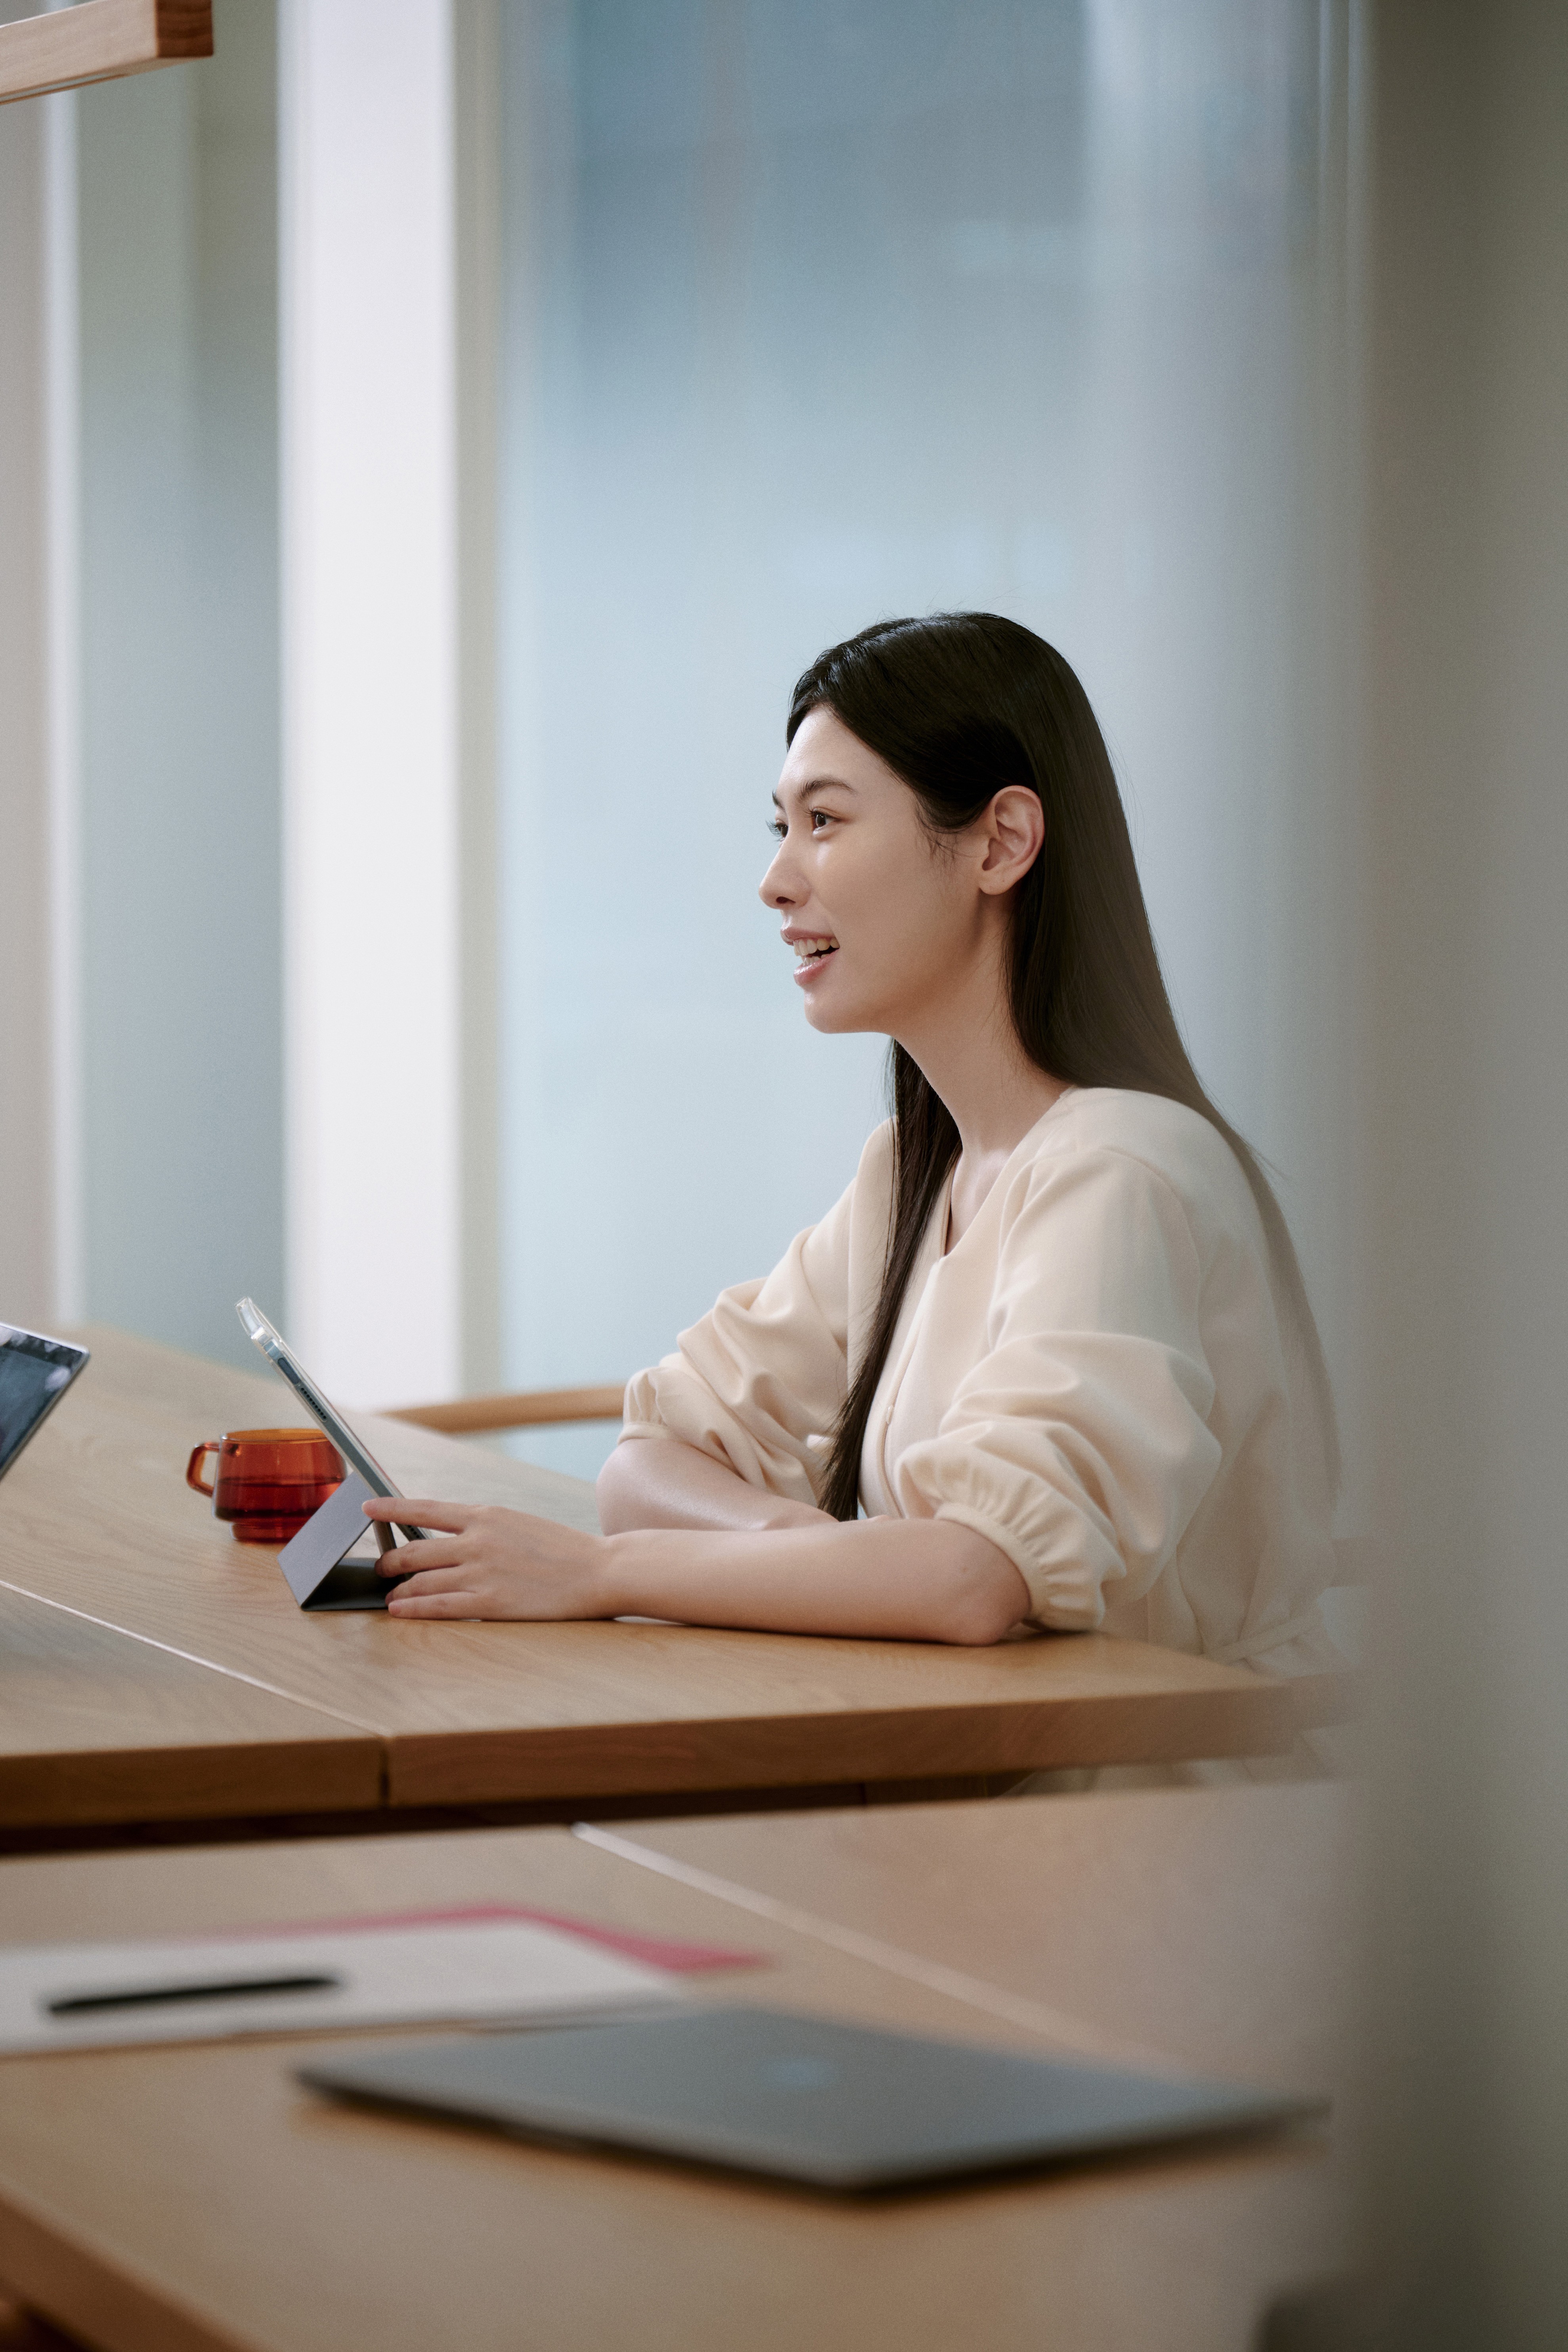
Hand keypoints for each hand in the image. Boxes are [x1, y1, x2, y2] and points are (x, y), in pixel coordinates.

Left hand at [362, 1497, 616, 1620]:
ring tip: (391, 1598)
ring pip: (422, 1581)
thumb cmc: (561, 1548)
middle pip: (415, 1550)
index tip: (367, 1507)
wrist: (598, 1570)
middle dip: (390, 1561)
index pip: (425, 1508)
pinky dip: (413, 1609)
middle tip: (381, 1569)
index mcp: (486, 1515)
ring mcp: (482, 1571)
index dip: (391, 1509)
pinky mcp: (490, 1601)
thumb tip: (446, 1535)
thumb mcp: (517, 1523)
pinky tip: (400, 1611)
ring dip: (399, 1591)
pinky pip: (439, 1606)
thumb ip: (481, 1527)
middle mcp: (477, 1540)